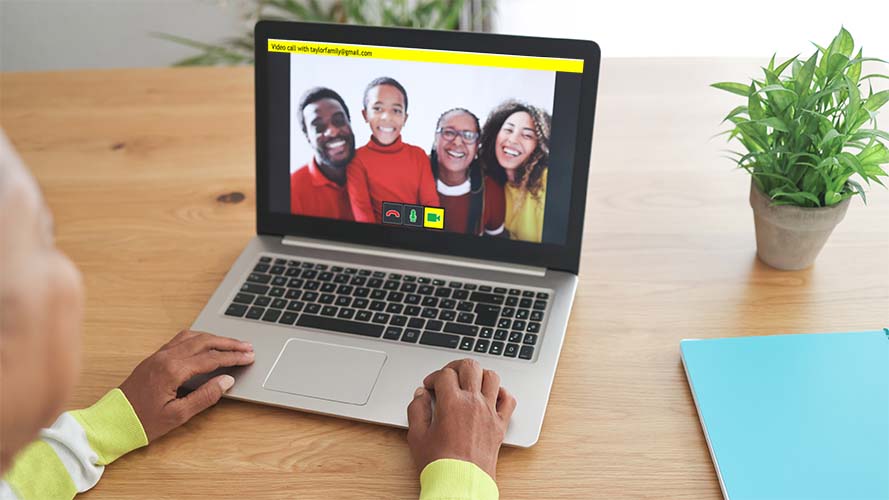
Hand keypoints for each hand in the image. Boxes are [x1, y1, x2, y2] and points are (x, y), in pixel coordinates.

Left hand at [119, 329, 253, 441]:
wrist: (112, 422)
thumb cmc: (142, 422)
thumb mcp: (178, 415)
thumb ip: (205, 397)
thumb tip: (226, 381)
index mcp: (172, 370)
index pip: (211, 358)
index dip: (233, 357)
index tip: (249, 357)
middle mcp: (165, 357)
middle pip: (204, 342)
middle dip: (228, 343)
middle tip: (247, 347)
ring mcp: (158, 355)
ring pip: (192, 337)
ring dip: (214, 338)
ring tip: (231, 343)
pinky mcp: (154, 358)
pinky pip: (180, 340)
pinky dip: (198, 339)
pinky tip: (206, 344)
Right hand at [406, 358, 516, 480]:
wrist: (461, 484)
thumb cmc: (439, 464)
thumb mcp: (417, 436)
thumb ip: (417, 410)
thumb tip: (420, 395)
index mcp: (452, 403)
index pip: (444, 374)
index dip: (434, 377)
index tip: (429, 386)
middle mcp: (473, 403)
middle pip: (470, 366)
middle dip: (456, 366)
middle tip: (448, 376)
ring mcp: (489, 412)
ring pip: (492, 377)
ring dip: (479, 375)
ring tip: (469, 382)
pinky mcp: (500, 424)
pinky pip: (508, 399)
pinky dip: (500, 393)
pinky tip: (489, 397)